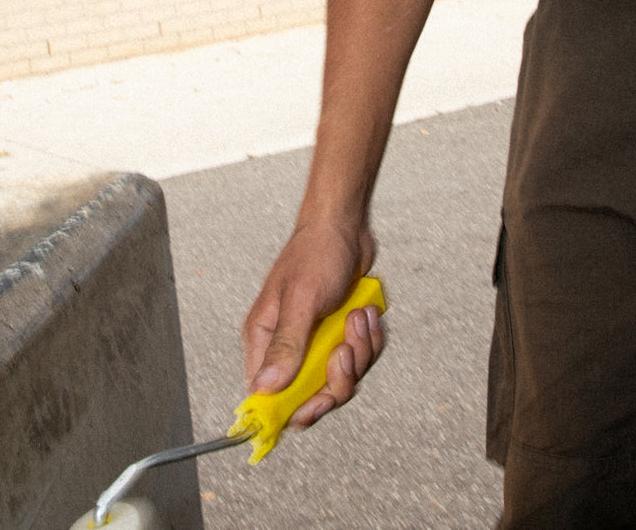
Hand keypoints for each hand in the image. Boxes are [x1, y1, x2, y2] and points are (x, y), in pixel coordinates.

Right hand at [243, 220, 383, 428]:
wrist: (345, 226)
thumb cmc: (315, 253)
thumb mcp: (301, 300)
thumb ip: (286, 345)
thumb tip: (265, 388)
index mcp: (265, 339)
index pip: (267, 396)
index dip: (291, 409)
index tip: (316, 404)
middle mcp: (289, 346)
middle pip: (312, 396)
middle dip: (337, 377)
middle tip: (344, 351)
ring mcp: (317, 342)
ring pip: (343, 377)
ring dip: (359, 351)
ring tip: (357, 316)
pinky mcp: (341, 335)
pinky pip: (361, 358)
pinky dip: (370, 340)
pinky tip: (366, 313)